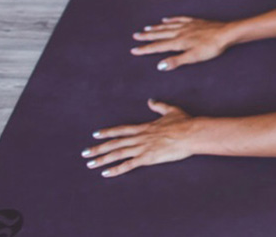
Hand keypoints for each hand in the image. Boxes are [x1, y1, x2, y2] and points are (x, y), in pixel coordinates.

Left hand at [82, 100, 196, 176]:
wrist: (190, 134)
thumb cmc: (184, 123)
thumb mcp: (171, 111)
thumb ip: (159, 106)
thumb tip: (150, 101)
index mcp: (144, 127)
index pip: (121, 130)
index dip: (107, 132)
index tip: (95, 134)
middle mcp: (139, 138)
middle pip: (114, 143)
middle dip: (98, 148)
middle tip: (85, 153)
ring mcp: (142, 148)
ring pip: (117, 154)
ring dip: (102, 159)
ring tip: (90, 164)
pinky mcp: (147, 158)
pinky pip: (128, 165)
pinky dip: (116, 170)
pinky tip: (105, 173)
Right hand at [132, 16, 232, 70]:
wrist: (227, 33)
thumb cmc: (211, 47)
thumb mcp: (194, 57)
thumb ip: (176, 61)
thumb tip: (159, 65)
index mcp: (178, 42)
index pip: (158, 46)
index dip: (145, 49)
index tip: (134, 50)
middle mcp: (180, 32)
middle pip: (160, 34)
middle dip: (147, 36)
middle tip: (135, 36)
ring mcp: (188, 25)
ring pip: (167, 26)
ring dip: (156, 28)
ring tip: (146, 29)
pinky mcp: (195, 22)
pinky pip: (179, 19)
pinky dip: (171, 20)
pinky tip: (166, 19)